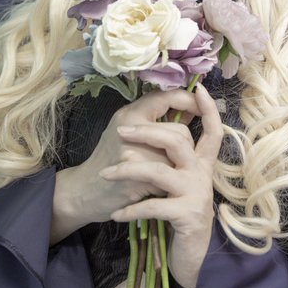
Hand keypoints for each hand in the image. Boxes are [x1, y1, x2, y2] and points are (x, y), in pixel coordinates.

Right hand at [51, 89, 200, 243]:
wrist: (84, 191)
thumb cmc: (111, 158)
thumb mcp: (128, 130)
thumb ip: (156, 119)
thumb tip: (194, 107)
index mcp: (132, 112)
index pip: (169, 97)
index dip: (190, 99)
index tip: (202, 104)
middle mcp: (132, 126)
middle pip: (180, 132)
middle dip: (183, 148)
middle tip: (172, 158)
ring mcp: (134, 151)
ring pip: (177, 156)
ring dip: (175, 167)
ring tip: (161, 172)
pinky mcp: (137, 176)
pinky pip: (169, 176)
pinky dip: (166, 184)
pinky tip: (153, 187)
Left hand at [103, 84, 222, 287]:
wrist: (190, 254)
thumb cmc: (178, 209)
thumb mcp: (179, 177)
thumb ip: (176, 152)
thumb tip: (165, 118)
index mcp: (201, 160)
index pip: (212, 127)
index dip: (208, 107)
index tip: (201, 87)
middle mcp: (202, 172)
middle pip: (179, 138)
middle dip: (147, 131)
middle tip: (121, 132)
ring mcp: (195, 192)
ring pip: (159, 170)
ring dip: (128, 171)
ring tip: (108, 174)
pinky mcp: (186, 215)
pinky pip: (153, 205)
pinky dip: (131, 209)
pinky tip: (117, 214)